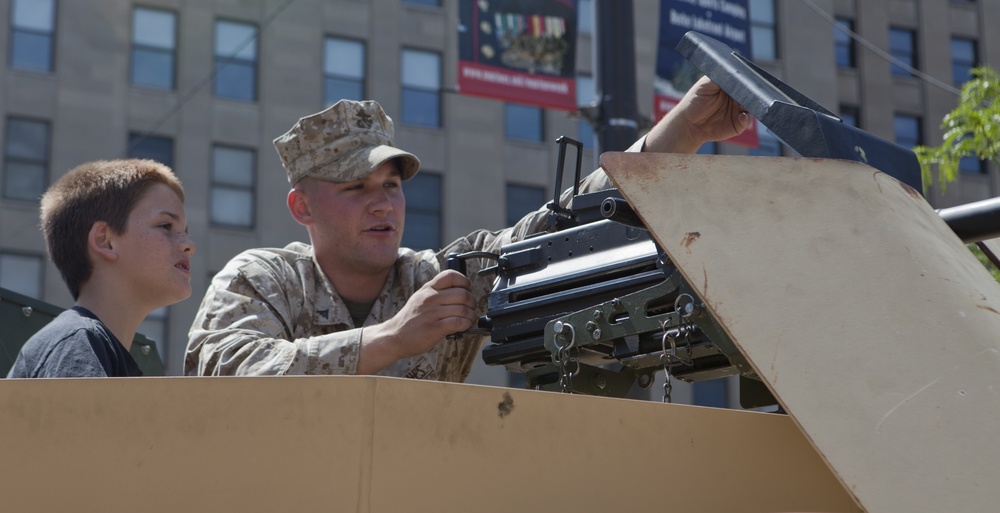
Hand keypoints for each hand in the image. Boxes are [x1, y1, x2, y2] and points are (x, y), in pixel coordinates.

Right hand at [357, 270, 476, 373]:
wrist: (394, 336)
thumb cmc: (409, 319)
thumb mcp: (420, 298)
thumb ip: (436, 293)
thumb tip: (459, 292)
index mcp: (428, 289)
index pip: (451, 276)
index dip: (465, 282)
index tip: (467, 289)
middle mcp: (430, 298)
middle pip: (463, 294)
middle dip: (472, 302)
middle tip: (471, 309)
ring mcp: (433, 313)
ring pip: (463, 309)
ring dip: (471, 316)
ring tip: (468, 320)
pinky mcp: (435, 328)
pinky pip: (459, 322)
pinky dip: (466, 325)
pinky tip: (463, 327)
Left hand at [645, 75, 751, 153]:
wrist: (689, 124)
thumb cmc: (695, 101)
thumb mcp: (705, 85)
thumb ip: (718, 77)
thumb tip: (732, 70)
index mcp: (731, 86)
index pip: (744, 81)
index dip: (747, 81)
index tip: (747, 80)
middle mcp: (737, 97)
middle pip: (751, 93)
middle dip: (752, 93)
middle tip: (749, 93)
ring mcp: (739, 111)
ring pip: (752, 106)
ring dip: (751, 105)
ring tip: (744, 105)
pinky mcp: (738, 124)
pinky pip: (747, 121)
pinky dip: (747, 118)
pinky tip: (742, 116)